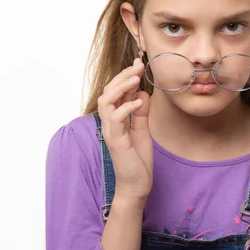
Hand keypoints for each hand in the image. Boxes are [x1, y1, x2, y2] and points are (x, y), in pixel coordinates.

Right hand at [97, 58, 152, 204]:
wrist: (136, 185)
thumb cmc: (138, 160)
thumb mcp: (142, 130)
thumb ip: (140, 112)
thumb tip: (142, 94)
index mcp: (116, 119)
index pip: (116, 92)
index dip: (126, 77)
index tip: (138, 64)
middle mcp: (110, 123)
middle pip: (109, 92)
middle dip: (123, 76)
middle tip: (138, 66)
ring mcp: (111, 131)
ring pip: (106, 101)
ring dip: (121, 88)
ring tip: (135, 79)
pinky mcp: (116, 141)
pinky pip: (116, 119)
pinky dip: (126, 107)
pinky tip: (138, 102)